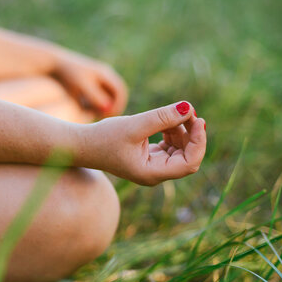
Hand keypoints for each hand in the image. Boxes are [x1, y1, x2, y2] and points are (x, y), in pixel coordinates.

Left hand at [52, 51, 127, 117]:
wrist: (53, 65)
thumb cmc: (66, 75)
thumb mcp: (81, 85)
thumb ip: (95, 96)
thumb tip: (107, 108)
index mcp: (105, 73)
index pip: (121, 90)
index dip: (119, 104)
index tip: (109, 115)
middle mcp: (104, 75)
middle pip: (117, 95)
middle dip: (113, 107)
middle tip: (103, 118)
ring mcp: (98, 80)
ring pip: (108, 98)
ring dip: (105, 107)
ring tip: (93, 114)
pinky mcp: (90, 86)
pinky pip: (99, 98)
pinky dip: (96, 105)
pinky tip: (86, 110)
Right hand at [81, 101, 205, 185]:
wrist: (81, 144)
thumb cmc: (104, 137)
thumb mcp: (135, 125)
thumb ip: (162, 117)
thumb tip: (189, 107)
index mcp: (152, 173)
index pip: (189, 163)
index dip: (199, 142)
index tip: (198, 120)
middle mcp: (155, 173)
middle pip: (187, 156)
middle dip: (191, 134)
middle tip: (188, 111)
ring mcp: (152, 166)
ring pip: (180, 150)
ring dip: (182, 131)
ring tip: (173, 113)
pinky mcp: (148, 157)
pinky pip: (170, 146)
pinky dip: (172, 132)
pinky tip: (165, 120)